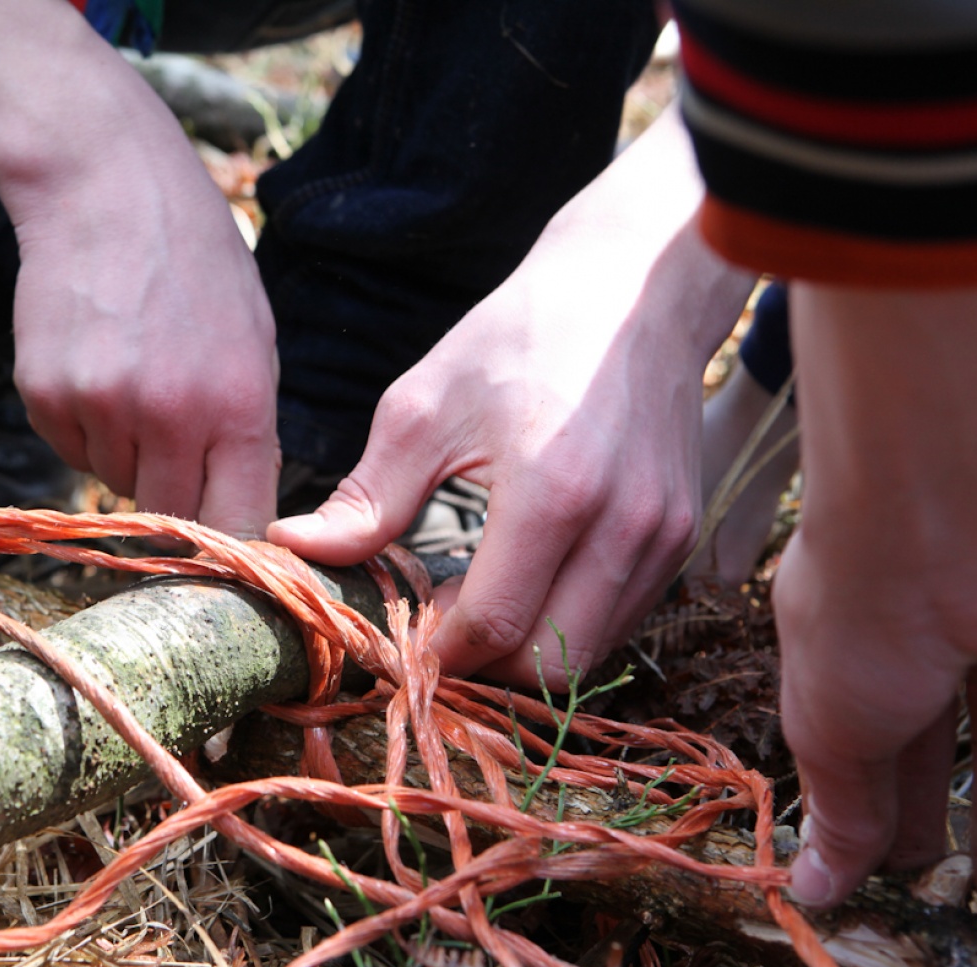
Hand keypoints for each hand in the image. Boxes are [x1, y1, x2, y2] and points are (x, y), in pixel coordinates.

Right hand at [10, 127, 279, 537]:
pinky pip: (72, 453)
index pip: (237, 526)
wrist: (105, 188)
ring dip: (131, 458)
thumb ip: (248, 430)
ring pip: (118, 486)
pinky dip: (87, 431)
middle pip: (172, 519)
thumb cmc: (197, 261)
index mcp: (237, 406)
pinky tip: (99, 369)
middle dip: (180, 497)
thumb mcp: (255, 341)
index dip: (232, 543)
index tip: (228, 539)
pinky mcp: (45, 396)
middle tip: (178, 443)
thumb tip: (239, 509)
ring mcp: (101, 409)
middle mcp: (168, 418)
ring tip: (138, 381)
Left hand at [270, 107, 754, 685]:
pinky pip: (621, 618)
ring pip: (591, 653)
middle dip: (484, 669)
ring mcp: (664, 535)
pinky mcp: (683, 536)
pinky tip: (526, 581)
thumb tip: (293, 549)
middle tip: (436, 633)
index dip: (439, 652)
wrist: (634, 287)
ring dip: (527, 650)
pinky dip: (567, 623)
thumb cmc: (519, 338)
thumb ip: (367, 497)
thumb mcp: (426, 407)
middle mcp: (623, 524)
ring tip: (477, 604)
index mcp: (553, 490)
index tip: (399, 640)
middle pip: (551, 666)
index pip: (495, 625)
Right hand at [775, 283, 976, 924]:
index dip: (883, 797)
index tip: (885, 865)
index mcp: (869, 636)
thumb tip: (812, 888)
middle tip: (957, 894)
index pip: (881, 726)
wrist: (946, 524)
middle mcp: (948, 634)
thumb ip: (838, 809)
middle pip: (965, 742)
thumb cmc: (857, 610)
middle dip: (958, 824)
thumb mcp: (829, 729)